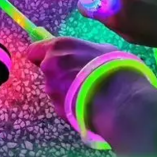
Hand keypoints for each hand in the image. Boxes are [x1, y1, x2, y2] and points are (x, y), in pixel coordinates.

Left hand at [27, 37, 153, 133]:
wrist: (122, 100)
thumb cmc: (115, 68)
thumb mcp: (101, 49)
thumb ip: (82, 51)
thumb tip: (80, 54)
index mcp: (59, 47)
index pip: (34, 51)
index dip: (41, 55)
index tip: (52, 59)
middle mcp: (50, 66)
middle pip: (45, 70)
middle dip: (58, 74)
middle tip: (78, 78)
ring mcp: (52, 89)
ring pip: (54, 89)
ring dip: (65, 90)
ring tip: (87, 93)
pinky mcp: (57, 109)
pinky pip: (61, 104)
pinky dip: (70, 105)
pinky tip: (87, 105)